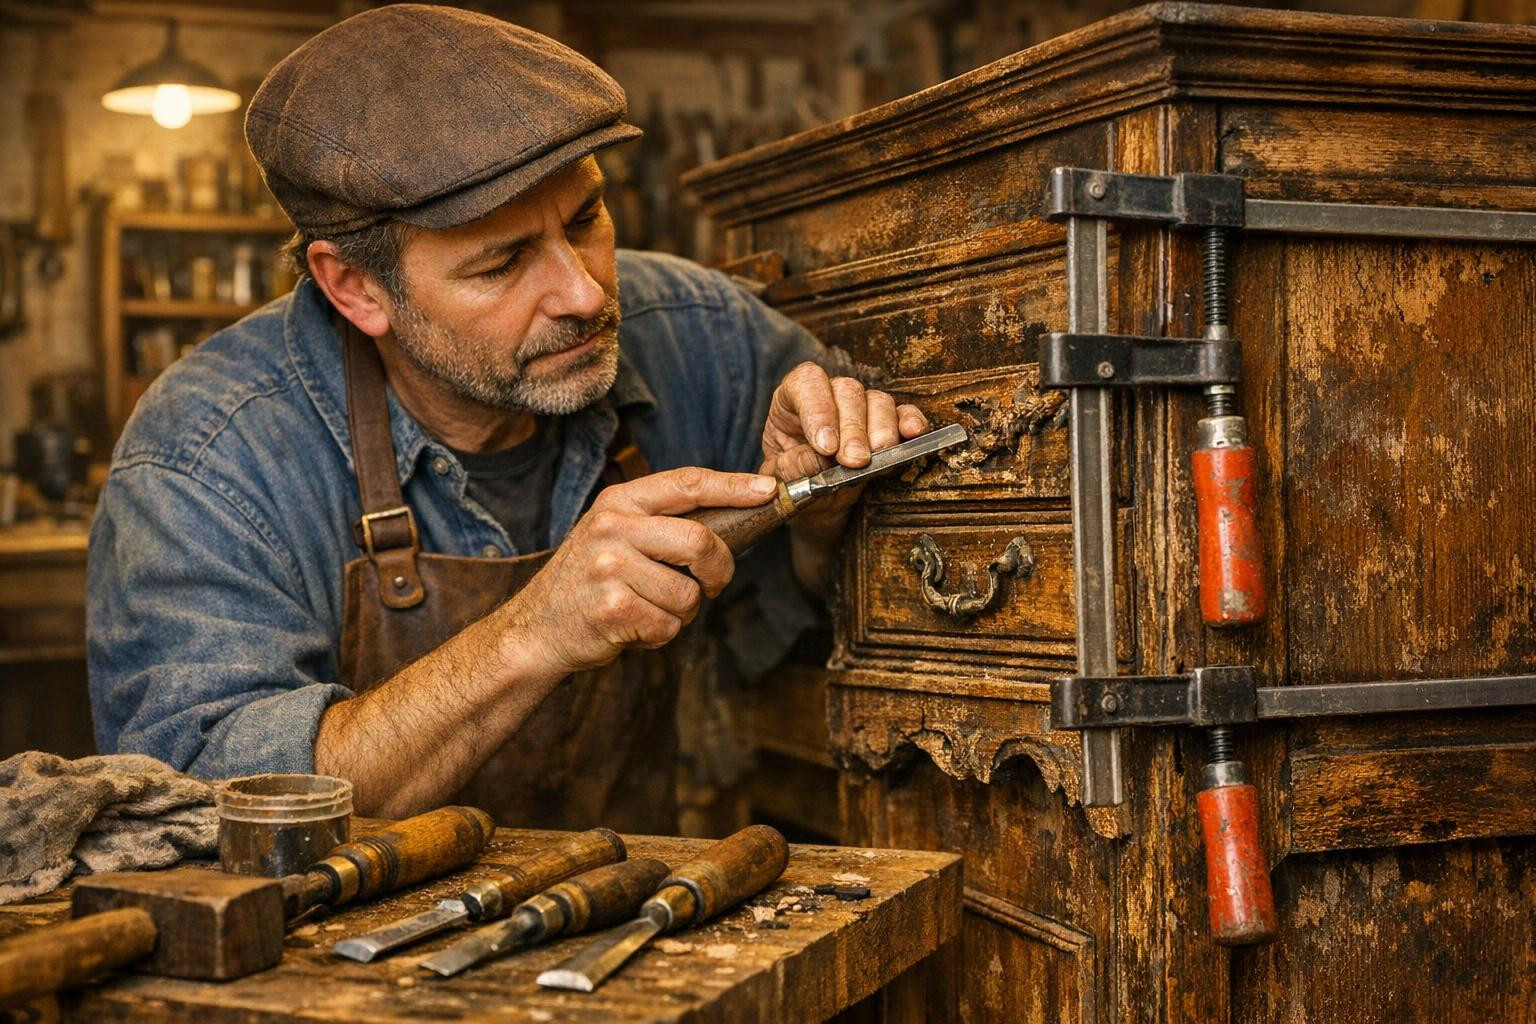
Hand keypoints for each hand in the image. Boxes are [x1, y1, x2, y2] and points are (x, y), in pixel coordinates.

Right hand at [501, 467, 778, 675]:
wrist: (536, 629)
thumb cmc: (589, 584)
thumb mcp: (614, 535)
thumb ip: (660, 523)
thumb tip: (732, 518)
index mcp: (618, 502)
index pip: (687, 484)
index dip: (733, 487)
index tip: (767, 490)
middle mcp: (612, 527)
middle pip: (701, 542)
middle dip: (718, 571)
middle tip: (711, 586)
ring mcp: (609, 567)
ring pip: (689, 593)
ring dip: (681, 613)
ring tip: (648, 609)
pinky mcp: (613, 608)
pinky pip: (669, 625)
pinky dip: (660, 635)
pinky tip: (632, 628)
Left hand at [761, 362, 928, 540]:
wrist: (814, 500)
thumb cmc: (792, 480)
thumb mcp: (779, 477)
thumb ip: (791, 466)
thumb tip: (818, 458)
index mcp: (794, 400)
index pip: (806, 384)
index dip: (818, 410)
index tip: (825, 446)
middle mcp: (830, 395)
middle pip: (848, 392)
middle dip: (853, 429)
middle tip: (854, 460)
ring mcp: (861, 406)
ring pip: (877, 401)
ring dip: (881, 431)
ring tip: (877, 457)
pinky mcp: (888, 422)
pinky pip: (903, 413)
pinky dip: (910, 421)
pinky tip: (912, 433)